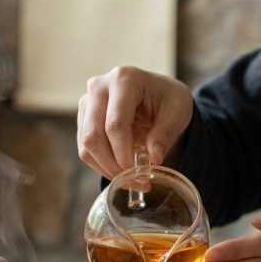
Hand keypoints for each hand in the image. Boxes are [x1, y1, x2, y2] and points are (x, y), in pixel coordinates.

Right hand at [77, 66, 192, 178]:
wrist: (157, 93)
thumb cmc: (168, 99)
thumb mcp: (177, 113)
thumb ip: (165, 134)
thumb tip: (154, 159)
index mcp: (124, 79)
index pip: (115, 124)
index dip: (123, 153)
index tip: (139, 173)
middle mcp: (99, 87)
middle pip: (93, 135)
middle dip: (112, 165)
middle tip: (134, 181)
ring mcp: (87, 101)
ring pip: (86, 144)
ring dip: (106, 168)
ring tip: (129, 180)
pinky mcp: (83, 117)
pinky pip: (84, 148)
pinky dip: (101, 165)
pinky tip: (120, 172)